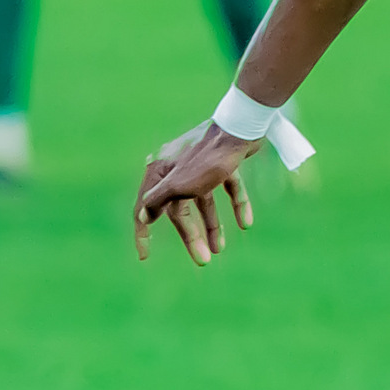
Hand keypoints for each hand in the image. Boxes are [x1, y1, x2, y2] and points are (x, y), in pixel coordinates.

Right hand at [134, 121, 258, 266]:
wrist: (241, 128)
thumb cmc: (206, 160)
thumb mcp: (179, 185)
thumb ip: (159, 201)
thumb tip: (143, 216)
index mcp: (160, 171)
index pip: (146, 207)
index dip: (143, 233)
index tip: (145, 256)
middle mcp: (177, 168)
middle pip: (180, 209)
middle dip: (192, 236)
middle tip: (203, 260)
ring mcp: (201, 165)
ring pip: (204, 201)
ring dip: (213, 225)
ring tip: (221, 248)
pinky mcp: (224, 162)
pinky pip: (227, 187)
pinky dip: (236, 204)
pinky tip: (246, 223)